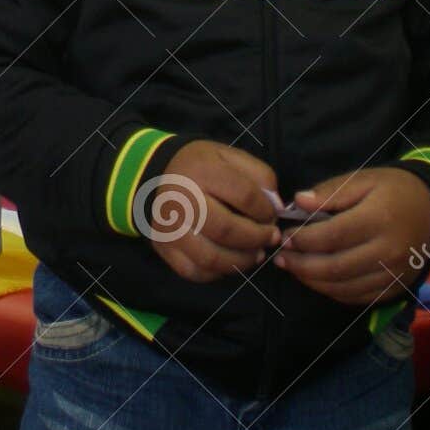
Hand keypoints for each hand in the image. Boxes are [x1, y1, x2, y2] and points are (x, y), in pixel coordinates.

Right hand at [148, 140, 279, 282]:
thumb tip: (275, 206)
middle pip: (228, 231)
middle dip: (257, 238)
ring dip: (242, 261)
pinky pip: (195, 271)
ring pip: (212, 258)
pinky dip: (218, 273)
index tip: (272, 215)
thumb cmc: (199, 166)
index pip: (244, 196)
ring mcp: (170, 228)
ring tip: (256, 254)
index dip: (266, 210)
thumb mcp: (228, 156)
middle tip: (270, 238)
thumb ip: (258, 175)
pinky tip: (231, 262)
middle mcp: (182, 201)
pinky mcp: (163, 247)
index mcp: (201, 171)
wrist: (154, 175)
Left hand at [273, 167, 429, 306]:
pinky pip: (358, 297)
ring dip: (312, 281)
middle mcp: (388, 252)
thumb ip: (330, 192)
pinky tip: (317, 279)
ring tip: (293, 267)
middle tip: (281, 256)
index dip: (303, 239)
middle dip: (301, 264)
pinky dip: (333, 292)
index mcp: (379, 220)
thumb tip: (298, 202)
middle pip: (335, 267)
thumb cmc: (393, 189)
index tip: (285, 235)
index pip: (332, 236)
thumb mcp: (363, 179)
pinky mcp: (395, 288)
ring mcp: (393, 274)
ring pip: (344, 287)